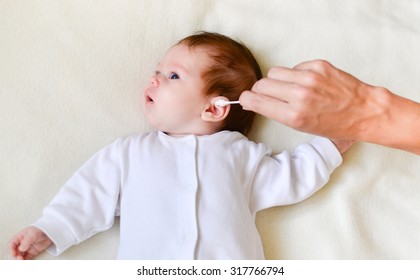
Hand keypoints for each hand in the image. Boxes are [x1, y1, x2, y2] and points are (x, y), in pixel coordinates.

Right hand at [10, 226, 51, 259]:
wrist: (52, 232)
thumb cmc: (41, 230)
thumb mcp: (32, 234)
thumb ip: (26, 241)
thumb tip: (20, 249)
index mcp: (21, 236)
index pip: (13, 243)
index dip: (11, 248)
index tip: (14, 253)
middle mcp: (23, 243)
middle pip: (16, 250)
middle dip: (16, 255)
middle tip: (19, 258)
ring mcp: (28, 248)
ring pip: (21, 255)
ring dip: (20, 259)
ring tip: (22, 261)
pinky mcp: (33, 252)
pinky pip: (27, 257)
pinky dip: (26, 260)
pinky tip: (26, 262)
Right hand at [239, 60, 375, 139]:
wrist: (364, 111)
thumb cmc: (334, 124)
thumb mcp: (301, 126)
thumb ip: (276, 112)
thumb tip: (256, 100)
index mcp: (293, 115)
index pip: (255, 100)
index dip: (246, 99)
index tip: (246, 99)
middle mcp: (299, 95)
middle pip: (261, 84)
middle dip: (260, 90)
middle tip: (268, 95)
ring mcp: (310, 78)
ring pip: (274, 72)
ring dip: (276, 81)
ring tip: (287, 89)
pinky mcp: (318, 65)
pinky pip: (294, 67)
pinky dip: (295, 75)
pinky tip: (306, 83)